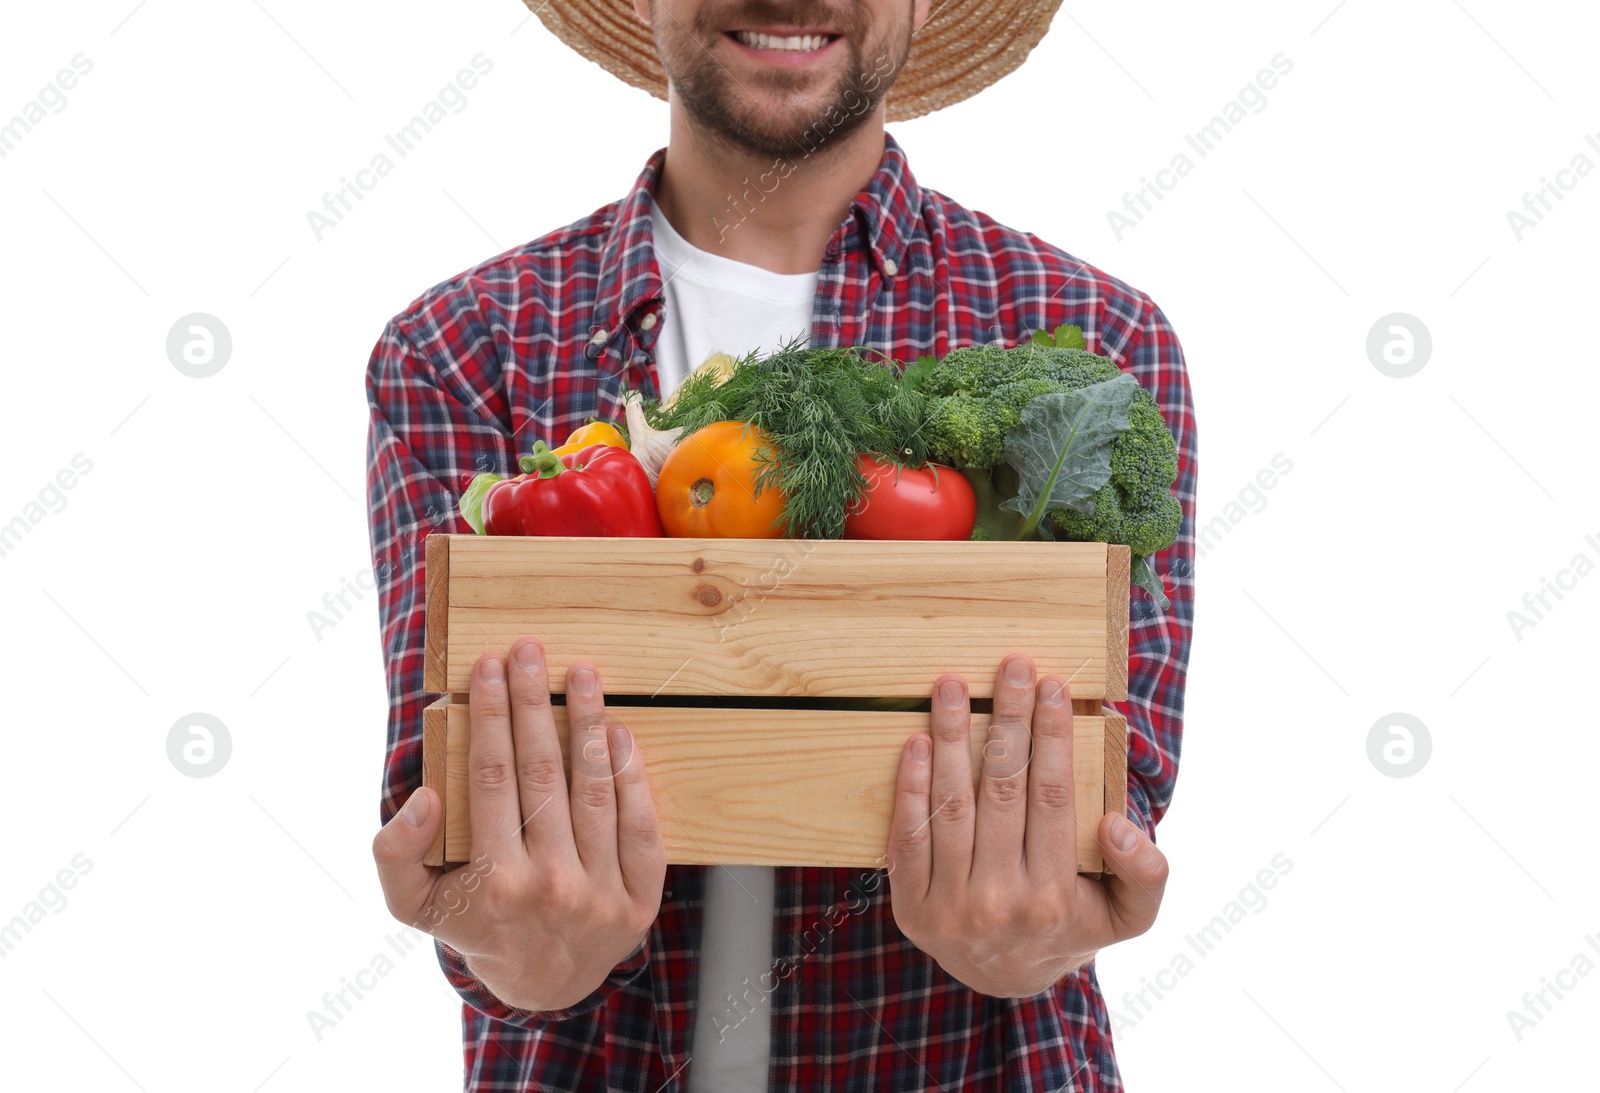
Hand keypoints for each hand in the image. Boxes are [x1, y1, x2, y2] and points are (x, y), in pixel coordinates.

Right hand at [372, 639, 666, 1011]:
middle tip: (529, 651)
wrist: (543, 985)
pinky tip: (619, 732)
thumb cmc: (476, 925)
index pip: (493, 778)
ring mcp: (601, 893)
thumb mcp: (415, 905)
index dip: (491, 716)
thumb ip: (396, 854)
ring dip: (588, 724)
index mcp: (495, 881)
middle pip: (543, 774)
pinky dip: (632, 777)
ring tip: (581, 674)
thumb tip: (423, 797)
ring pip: (595, 791)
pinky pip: (641, 826)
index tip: (488, 667)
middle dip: (533, 703)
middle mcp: (552, 886)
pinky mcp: (641, 899)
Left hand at [886, 654, 1168, 996]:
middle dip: (1008, 720)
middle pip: (1002, 791)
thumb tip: (1117, 824)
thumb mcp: (1128, 915)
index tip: (1054, 686)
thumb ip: (1145, 873)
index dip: (1054, 737)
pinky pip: (908, 836)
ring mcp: (948, 905)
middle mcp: (999, 902)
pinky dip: (910, 787)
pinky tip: (917, 741)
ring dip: (951, 738)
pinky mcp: (909, 905)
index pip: (1054, 798)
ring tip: (954, 686)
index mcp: (1054, 898)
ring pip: (952, 806)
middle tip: (1011, 667)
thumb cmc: (1071, 927)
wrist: (1006, 979)